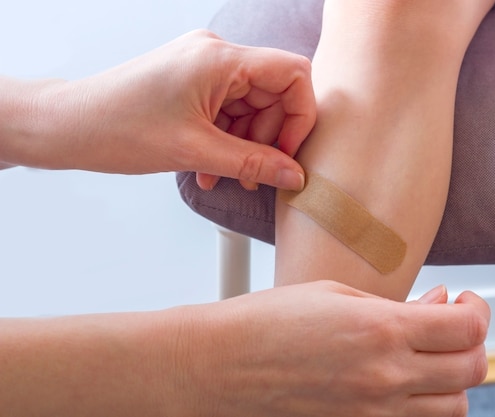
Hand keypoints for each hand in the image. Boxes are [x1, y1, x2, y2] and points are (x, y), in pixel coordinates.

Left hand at [22, 30, 315, 189]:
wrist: (71, 126)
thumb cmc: (118, 128)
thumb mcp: (195, 151)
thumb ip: (253, 163)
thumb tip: (293, 175)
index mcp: (219, 59)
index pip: (292, 74)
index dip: (300, 117)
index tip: (286, 154)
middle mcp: (215, 55)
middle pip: (273, 95)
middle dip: (267, 139)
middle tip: (253, 174)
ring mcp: (203, 68)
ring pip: (251, 108)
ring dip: (244, 145)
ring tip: (221, 174)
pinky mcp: (193, 82)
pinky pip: (229, 110)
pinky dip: (226, 139)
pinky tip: (207, 166)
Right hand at [171, 281, 489, 416]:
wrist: (222, 365)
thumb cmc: (268, 322)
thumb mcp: (336, 294)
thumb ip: (397, 305)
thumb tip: (438, 307)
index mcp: (380, 330)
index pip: (467, 329)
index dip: (478, 310)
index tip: (465, 301)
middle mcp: (384, 377)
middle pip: (471, 370)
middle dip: (472, 342)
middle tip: (452, 323)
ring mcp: (373, 412)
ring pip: (453, 406)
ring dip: (453, 378)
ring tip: (428, 353)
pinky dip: (425, 404)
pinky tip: (406, 378)